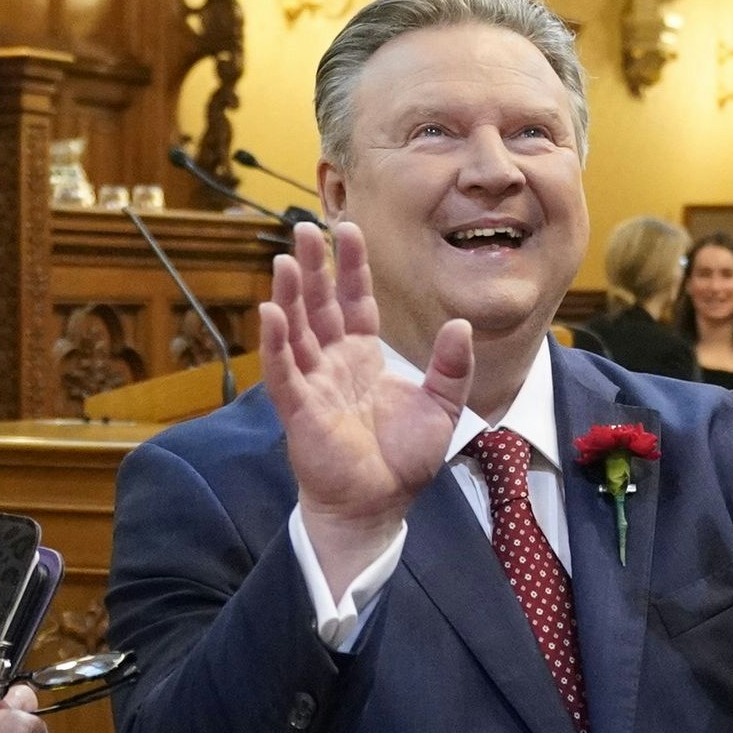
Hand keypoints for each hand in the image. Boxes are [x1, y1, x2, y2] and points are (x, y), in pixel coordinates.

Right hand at [262, 222, 470, 586]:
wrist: (380, 506)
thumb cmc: (403, 460)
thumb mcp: (442, 407)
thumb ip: (451, 366)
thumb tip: (461, 324)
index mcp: (364, 358)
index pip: (355, 301)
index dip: (351, 267)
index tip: (348, 229)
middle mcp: (334, 364)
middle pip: (320, 306)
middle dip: (313, 267)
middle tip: (303, 227)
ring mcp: (313, 384)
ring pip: (297, 331)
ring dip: (290, 295)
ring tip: (284, 259)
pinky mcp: (300, 411)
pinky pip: (283, 371)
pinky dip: (275, 342)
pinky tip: (271, 311)